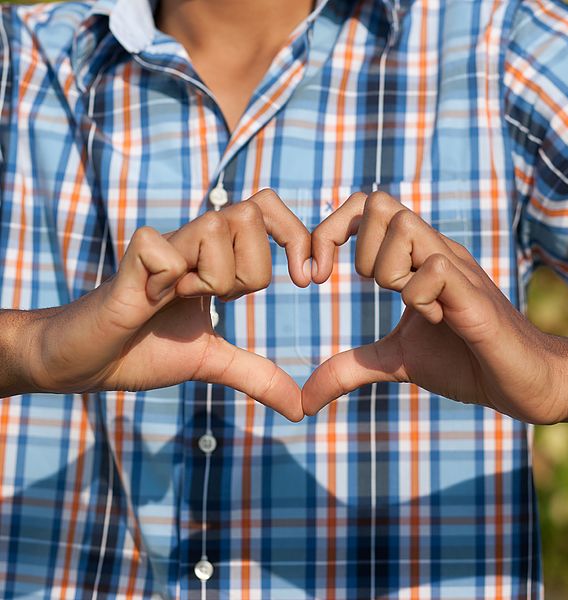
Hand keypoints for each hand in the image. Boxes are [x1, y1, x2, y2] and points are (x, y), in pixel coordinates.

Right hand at [21, 189, 309, 421]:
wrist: (85, 363)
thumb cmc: (142, 352)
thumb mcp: (210, 362)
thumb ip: (256, 375)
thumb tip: (299, 409)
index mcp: (216, 258)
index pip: (266, 207)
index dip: (295, 233)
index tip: (308, 279)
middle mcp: (193, 241)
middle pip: (250, 214)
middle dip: (250, 270)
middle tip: (222, 300)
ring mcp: (164, 245)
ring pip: (217, 225)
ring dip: (211, 279)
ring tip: (179, 301)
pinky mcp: (133, 256)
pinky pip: (168, 251)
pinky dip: (169, 284)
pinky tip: (149, 302)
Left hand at [302, 192, 567, 424]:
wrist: (524, 382)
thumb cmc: (465, 363)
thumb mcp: (396, 361)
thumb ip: (351, 367)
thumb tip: (306, 397)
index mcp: (413, 259)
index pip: (365, 208)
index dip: (329, 232)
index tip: (314, 278)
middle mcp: (433, 251)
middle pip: (379, 202)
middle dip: (355, 248)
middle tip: (364, 289)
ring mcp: (456, 268)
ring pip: (404, 225)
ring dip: (386, 269)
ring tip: (409, 305)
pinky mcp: (473, 295)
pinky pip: (433, 269)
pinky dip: (419, 296)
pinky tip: (438, 321)